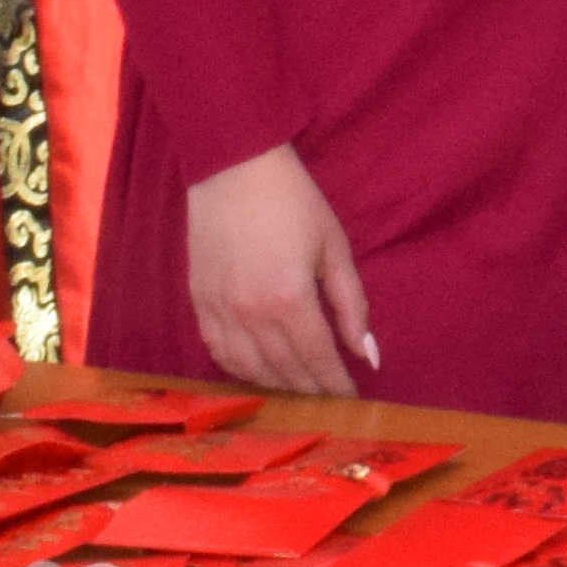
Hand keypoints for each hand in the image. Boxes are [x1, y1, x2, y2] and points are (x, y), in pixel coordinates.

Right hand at [187, 145, 373, 399]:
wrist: (233, 167)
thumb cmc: (293, 200)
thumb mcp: (334, 247)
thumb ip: (351, 304)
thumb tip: (369, 353)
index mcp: (290, 299)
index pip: (318, 359)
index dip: (337, 384)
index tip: (352, 400)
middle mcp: (251, 314)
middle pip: (286, 370)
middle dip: (312, 389)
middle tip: (330, 400)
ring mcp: (219, 311)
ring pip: (251, 369)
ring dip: (278, 386)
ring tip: (300, 391)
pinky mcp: (198, 303)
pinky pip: (219, 352)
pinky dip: (241, 370)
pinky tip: (259, 373)